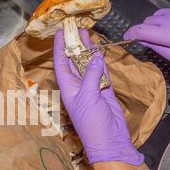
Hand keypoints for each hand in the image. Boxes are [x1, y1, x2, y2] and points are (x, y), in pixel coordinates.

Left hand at [54, 29, 143, 165]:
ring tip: (87, 34)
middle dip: (74, 45)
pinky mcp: (104, 90)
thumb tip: (95, 57)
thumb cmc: (92, 123)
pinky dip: (101, 62)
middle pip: (74, 61)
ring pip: (88, 64)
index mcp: (68, 88)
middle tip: (75, 28)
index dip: (59, 48)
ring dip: (87, 50)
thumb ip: (91, 75)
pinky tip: (99, 50)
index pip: (61, 63)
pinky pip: (101, 72)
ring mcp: (91, 87)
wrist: (109, 140)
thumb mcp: (88, 96)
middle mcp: (77, 86)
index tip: (59, 32)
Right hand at [124, 4, 169, 72]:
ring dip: (155, 23)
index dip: (131, 33)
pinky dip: (168, 19)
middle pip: (149, 20)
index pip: (143, 29)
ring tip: (163, 35)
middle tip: (148, 42)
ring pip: (159, 14)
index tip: (125, 37)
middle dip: (144, 30)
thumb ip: (159, 49)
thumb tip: (143, 41)